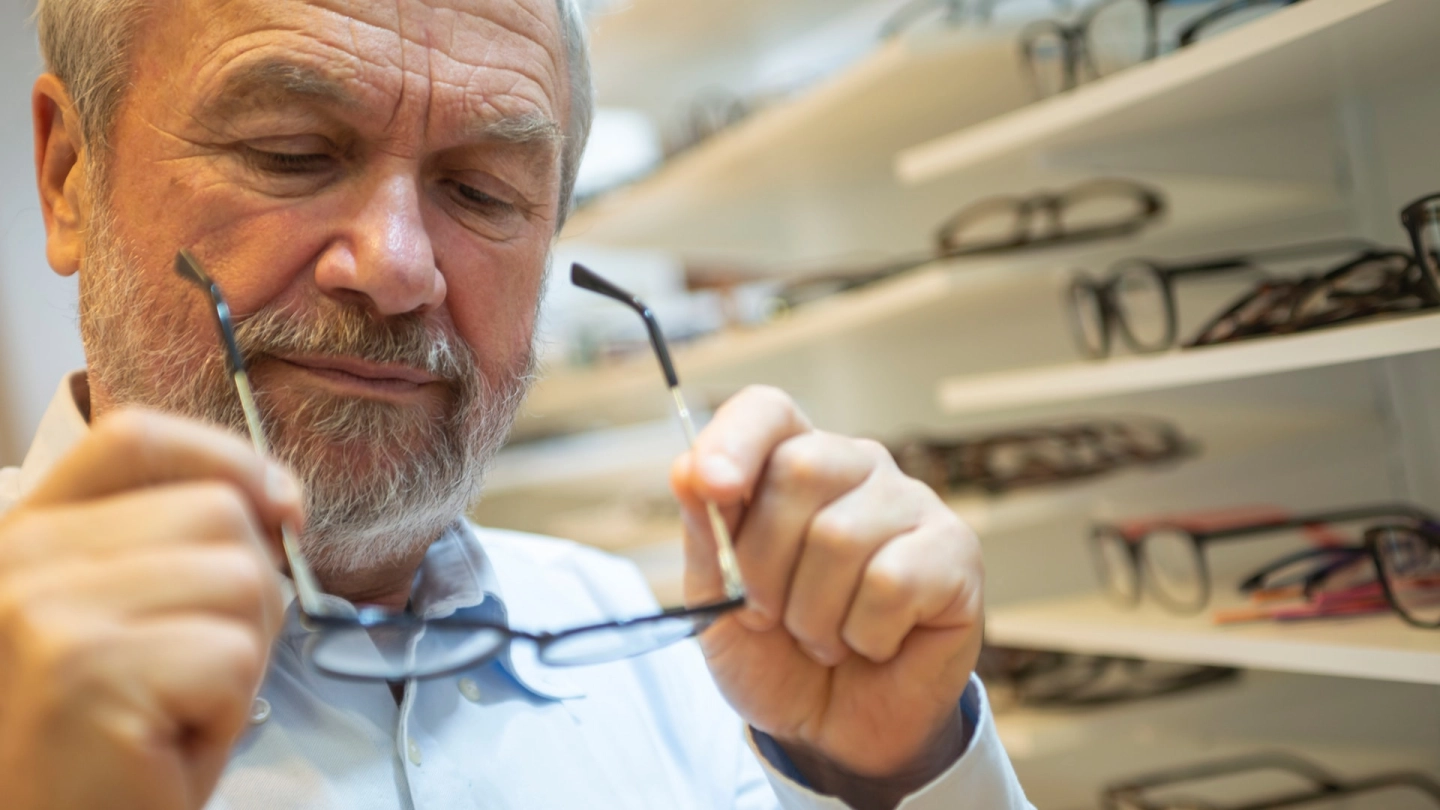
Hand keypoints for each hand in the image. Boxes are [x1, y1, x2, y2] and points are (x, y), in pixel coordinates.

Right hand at [0, 409, 297, 809]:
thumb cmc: (108, 744)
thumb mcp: (138, 616)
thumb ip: (180, 543)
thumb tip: (282, 499)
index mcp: (27, 533)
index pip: (136, 436)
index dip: (228, 458)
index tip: (280, 507)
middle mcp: (19, 558)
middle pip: (216, 511)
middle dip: (244, 597)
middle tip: (188, 674)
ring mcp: (44, 609)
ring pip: (242, 579)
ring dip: (239, 659)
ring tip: (173, 710)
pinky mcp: (84, 668)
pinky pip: (234, 655)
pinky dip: (227, 711)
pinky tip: (165, 745)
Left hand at [671, 387, 983, 808]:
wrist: (832, 731)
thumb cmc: (775, 653)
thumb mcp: (717, 599)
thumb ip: (705, 533)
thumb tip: (687, 468)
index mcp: (793, 462)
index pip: (767, 411)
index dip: (735, 439)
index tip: (711, 485)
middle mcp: (857, 467)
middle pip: (800, 469)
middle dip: (763, 563)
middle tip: (766, 614)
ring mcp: (912, 504)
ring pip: (841, 535)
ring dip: (812, 614)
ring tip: (822, 637)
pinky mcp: (955, 552)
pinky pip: (892, 581)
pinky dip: (864, 633)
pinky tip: (872, 643)